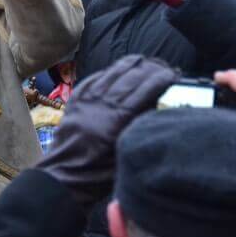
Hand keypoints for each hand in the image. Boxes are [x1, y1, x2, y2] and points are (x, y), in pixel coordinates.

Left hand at [38, 55, 176, 207]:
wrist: (63, 177)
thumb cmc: (97, 174)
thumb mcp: (125, 154)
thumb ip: (138, 130)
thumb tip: (154, 108)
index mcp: (118, 120)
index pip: (145, 90)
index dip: (161, 79)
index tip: (172, 74)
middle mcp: (103, 105)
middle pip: (130, 78)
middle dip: (148, 68)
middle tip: (161, 65)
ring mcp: (87, 101)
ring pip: (111, 74)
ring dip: (127, 64)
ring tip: (140, 59)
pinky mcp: (75, 102)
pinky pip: (91, 80)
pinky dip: (104, 73)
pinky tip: (112, 69)